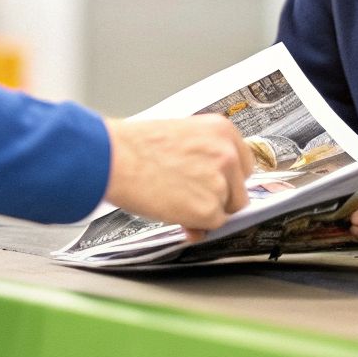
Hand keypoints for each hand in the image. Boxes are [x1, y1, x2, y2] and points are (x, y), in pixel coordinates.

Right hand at [103, 115, 249, 233]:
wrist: (114, 158)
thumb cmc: (135, 146)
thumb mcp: (179, 139)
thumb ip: (203, 161)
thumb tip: (212, 190)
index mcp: (222, 130)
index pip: (243, 164)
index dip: (228, 179)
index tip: (217, 185)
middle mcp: (227, 154)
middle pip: (239, 190)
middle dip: (219, 198)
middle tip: (190, 196)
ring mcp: (221, 182)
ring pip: (225, 209)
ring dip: (205, 211)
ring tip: (174, 200)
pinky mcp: (209, 208)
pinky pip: (211, 225)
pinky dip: (195, 223)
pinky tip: (173, 209)